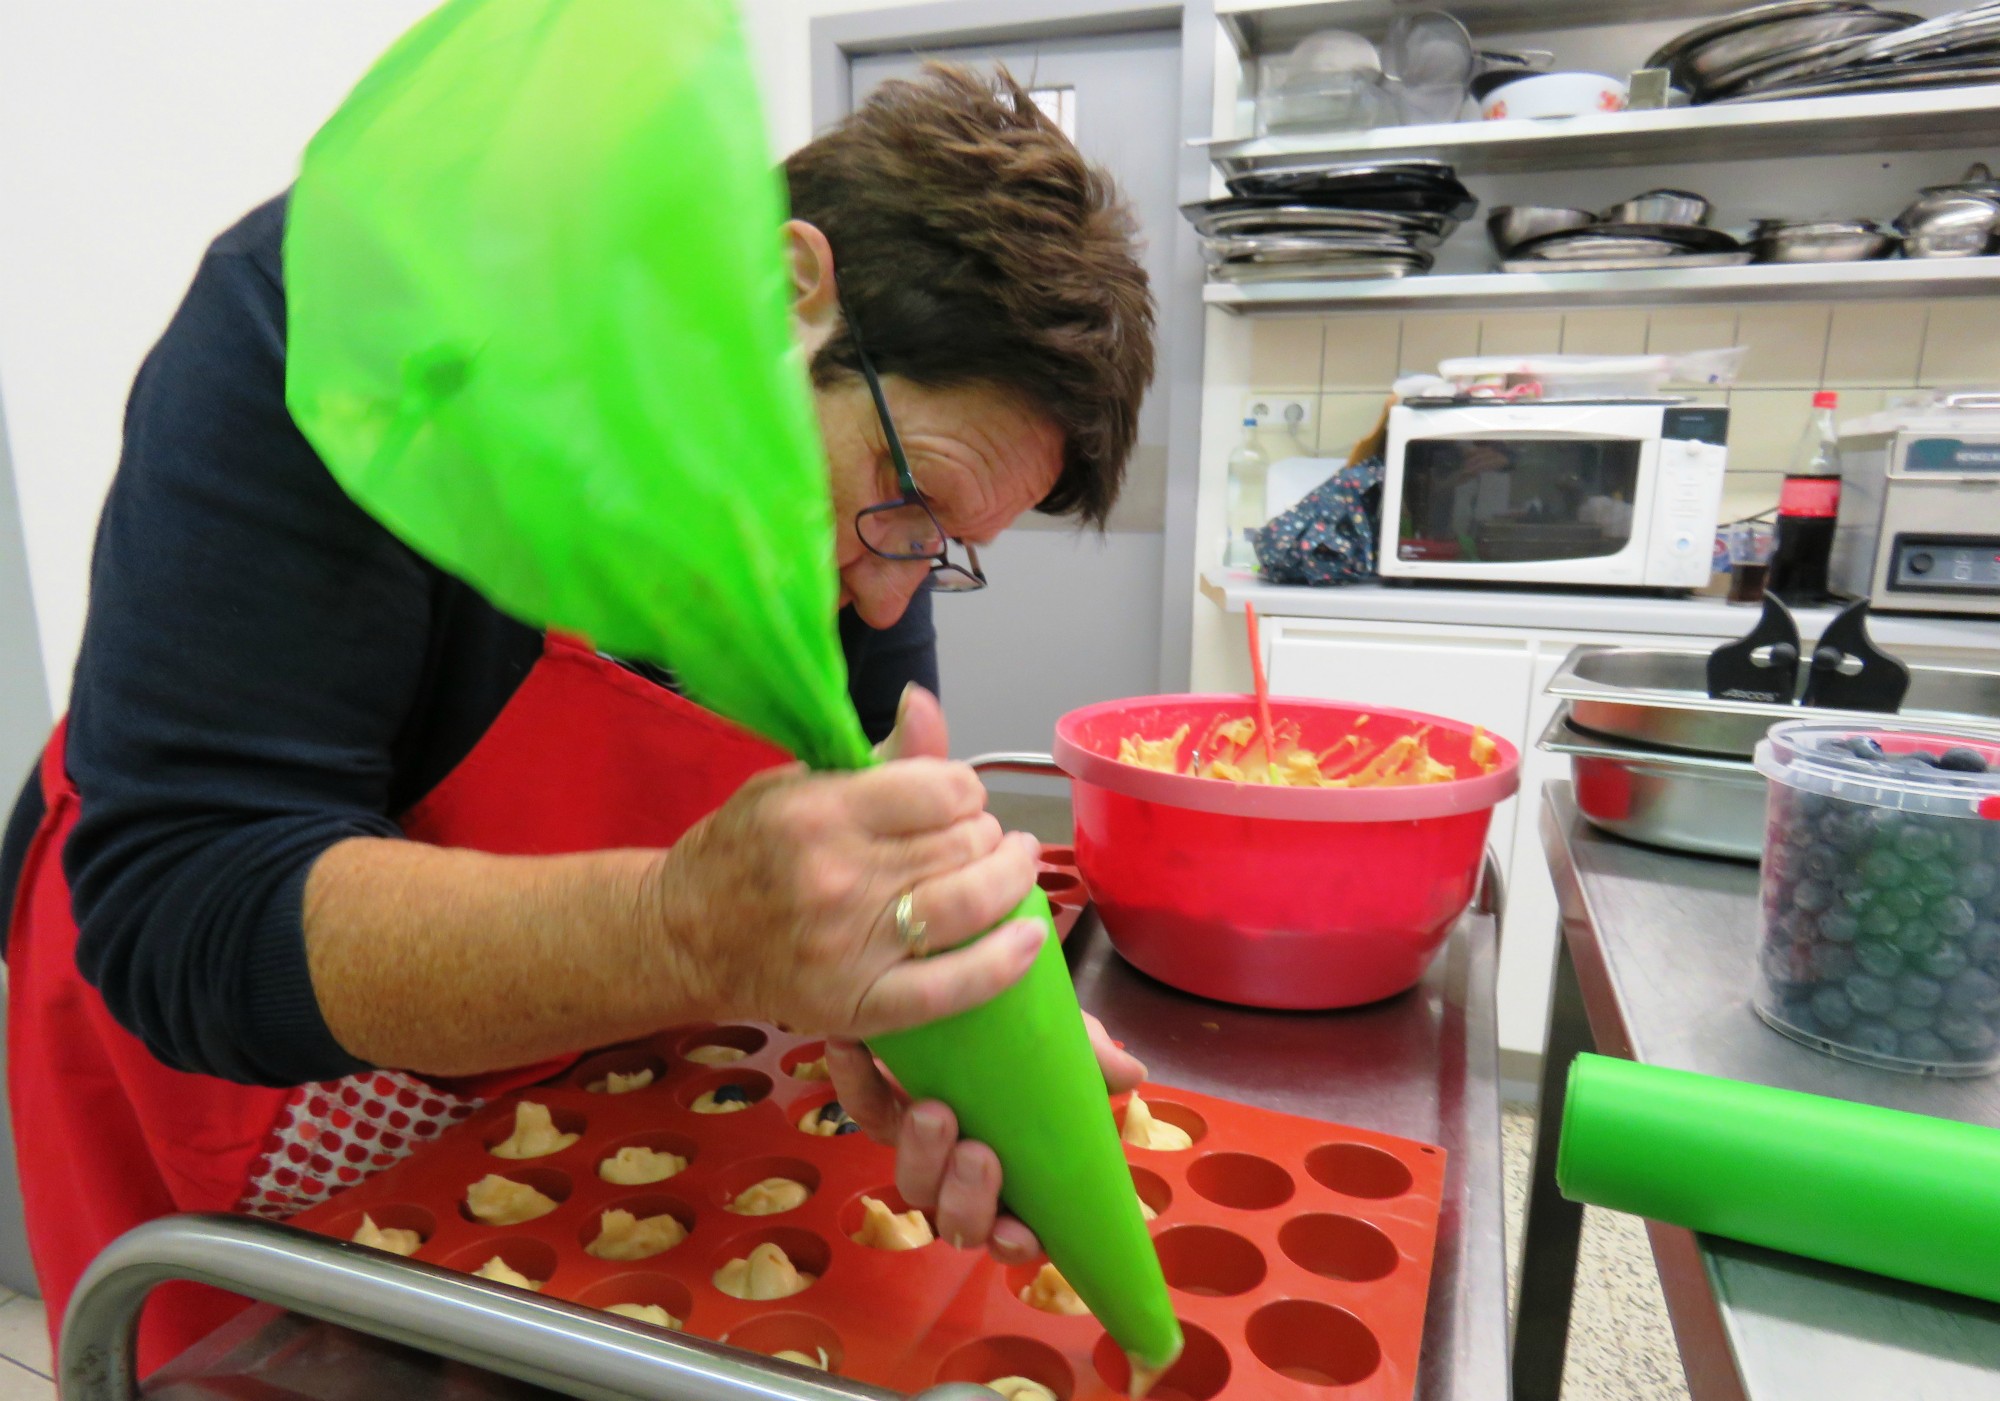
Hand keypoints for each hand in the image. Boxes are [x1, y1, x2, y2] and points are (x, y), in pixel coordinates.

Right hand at [648, 687, 1042, 1037]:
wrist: (681, 936)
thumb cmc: (743, 852)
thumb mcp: (796, 784)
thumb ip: (875, 759)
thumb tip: (925, 703)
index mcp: (821, 812)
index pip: (944, 790)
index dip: (964, 791)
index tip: (954, 800)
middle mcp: (838, 878)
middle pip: (964, 844)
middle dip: (984, 835)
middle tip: (975, 839)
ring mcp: (851, 947)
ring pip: (971, 904)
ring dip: (1009, 880)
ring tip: (1012, 867)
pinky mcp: (858, 1005)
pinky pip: (953, 986)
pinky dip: (1005, 961)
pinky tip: (1032, 935)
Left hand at [827, 1015, 1146, 1258]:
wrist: (963, 990)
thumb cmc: (1022, 1039)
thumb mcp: (1064, 1043)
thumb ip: (1090, 1060)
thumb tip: (1131, 1074)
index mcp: (1017, 1177)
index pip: (1016, 1233)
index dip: (1015, 1243)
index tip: (1018, 1232)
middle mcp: (964, 1175)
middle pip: (958, 1220)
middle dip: (967, 1198)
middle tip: (978, 1155)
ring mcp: (921, 1146)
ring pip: (914, 1182)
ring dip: (924, 1155)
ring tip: (933, 1112)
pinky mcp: (879, 1106)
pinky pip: (862, 1110)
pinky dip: (857, 1083)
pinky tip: (858, 1050)